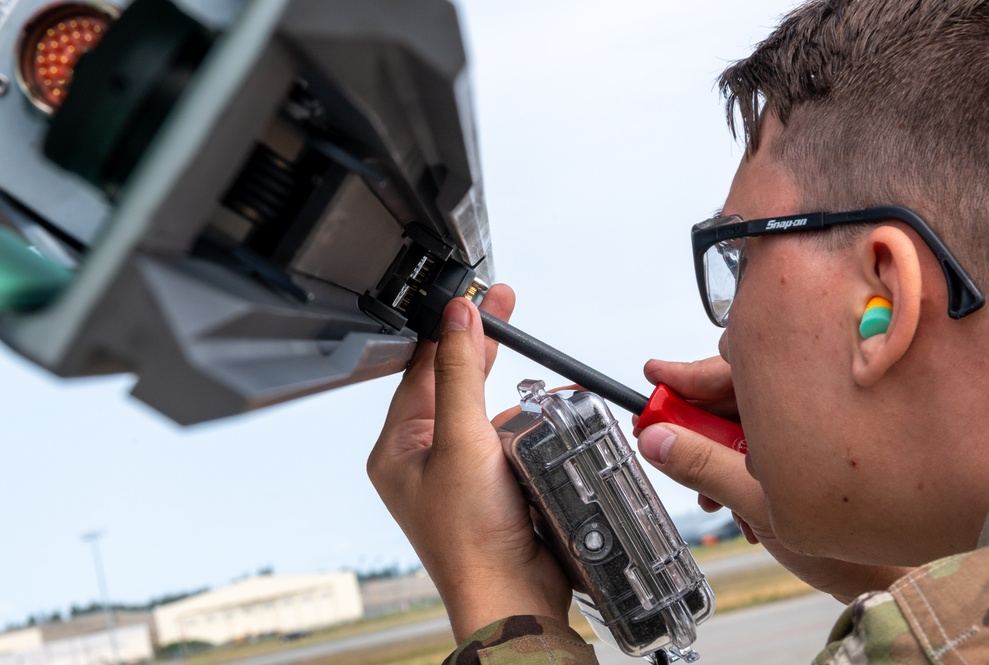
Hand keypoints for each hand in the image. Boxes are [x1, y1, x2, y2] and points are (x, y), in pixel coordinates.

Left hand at [367, 285, 571, 642]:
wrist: (512, 597)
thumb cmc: (471, 537)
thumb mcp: (462, 441)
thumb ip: (460, 374)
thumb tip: (457, 318)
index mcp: (397, 448)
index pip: (420, 370)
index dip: (449, 330)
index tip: (476, 298)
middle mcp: (422, 459)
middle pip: (450, 385)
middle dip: (479, 349)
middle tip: (503, 307)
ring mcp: (457, 474)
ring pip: (483, 413)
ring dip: (508, 393)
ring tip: (531, 371)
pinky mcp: (489, 486)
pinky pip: (505, 440)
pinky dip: (525, 425)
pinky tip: (544, 413)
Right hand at [636, 357, 909, 602]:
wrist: (884, 576)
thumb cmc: (847, 536)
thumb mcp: (756, 499)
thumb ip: (702, 464)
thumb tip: (656, 438)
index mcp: (801, 400)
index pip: (736, 365)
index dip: (688, 373)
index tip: (656, 377)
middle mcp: (808, 406)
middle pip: (737, 393)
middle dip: (698, 422)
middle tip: (661, 439)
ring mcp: (811, 430)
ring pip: (748, 422)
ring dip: (719, 452)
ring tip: (710, 494)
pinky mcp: (811, 453)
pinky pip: (765, 445)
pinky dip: (742, 468)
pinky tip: (737, 503)